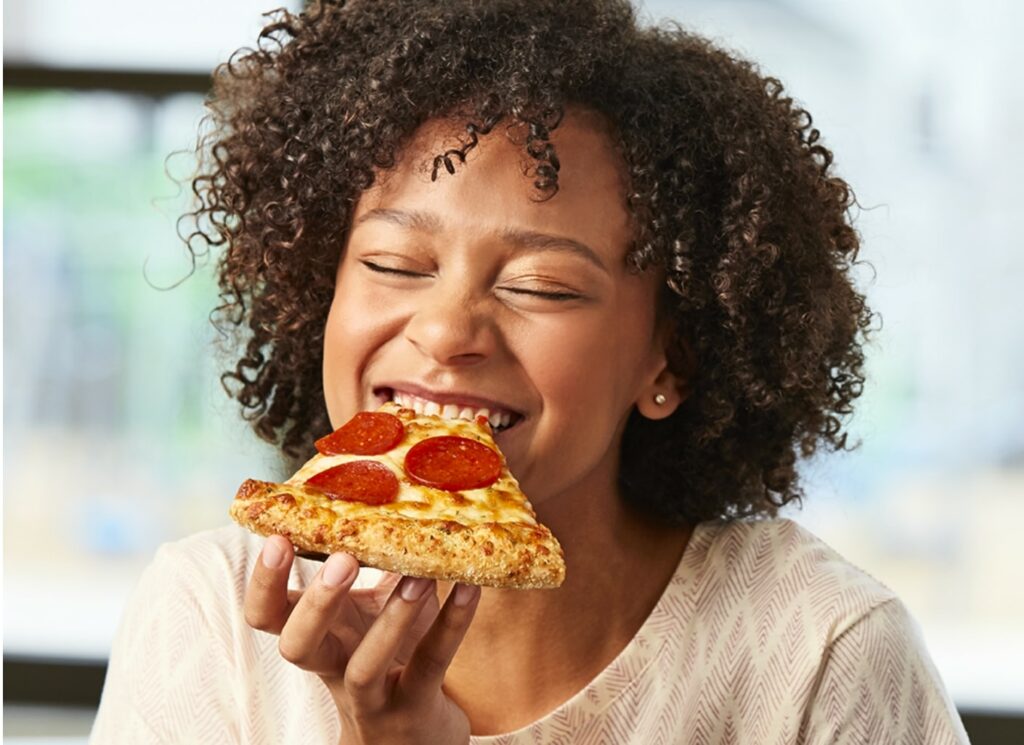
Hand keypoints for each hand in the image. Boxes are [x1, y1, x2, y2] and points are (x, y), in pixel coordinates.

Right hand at [244, 535, 480, 744]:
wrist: (415, 740)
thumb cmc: (393, 656)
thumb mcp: (372, 612)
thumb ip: (374, 565)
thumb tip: (387, 492)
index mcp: (317, 637)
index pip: (266, 616)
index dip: (264, 583)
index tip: (278, 537)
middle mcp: (333, 668)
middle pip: (297, 645)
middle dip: (315, 603)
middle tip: (341, 560)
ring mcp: (371, 697)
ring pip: (365, 665)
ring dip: (390, 619)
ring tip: (417, 577)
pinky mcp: (414, 708)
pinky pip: (431, 664)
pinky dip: (451, 624)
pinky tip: (470, 588)